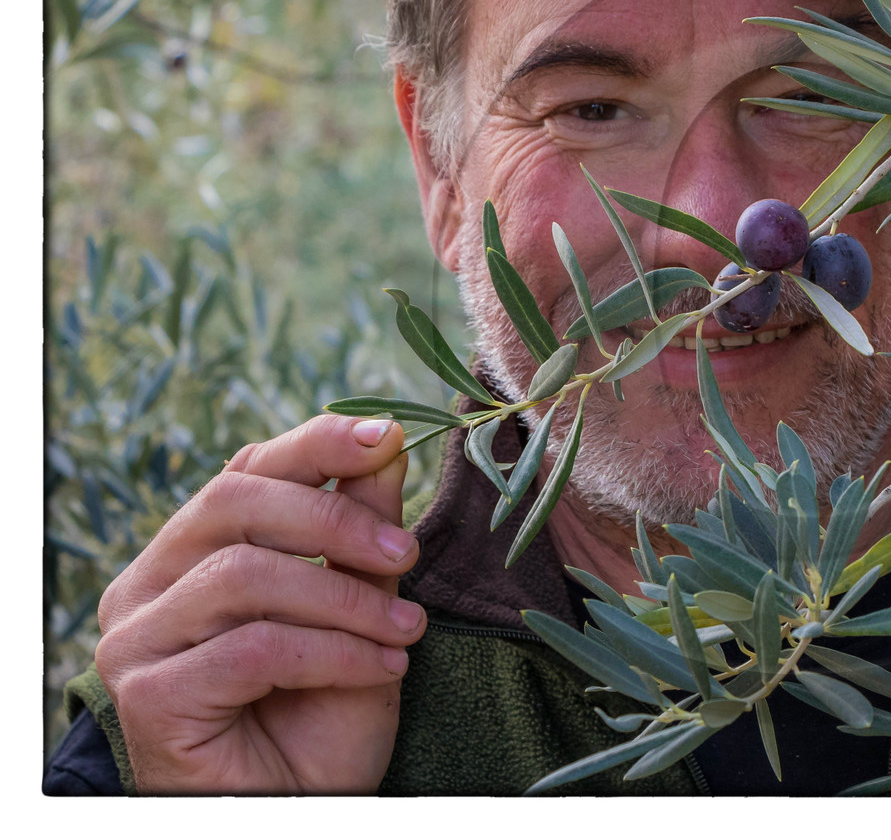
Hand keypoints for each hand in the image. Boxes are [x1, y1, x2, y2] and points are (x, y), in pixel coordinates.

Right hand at [94, 415, 425, 793]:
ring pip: (247, 576)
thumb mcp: (359, 607)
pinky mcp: (149, 697)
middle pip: (234, 503)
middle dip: (335, 518)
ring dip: (345, 599)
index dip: (315, 443)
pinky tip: (382, 671)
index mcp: (187, 555)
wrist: (308, 809)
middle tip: (406, 553)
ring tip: (404, 632)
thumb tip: (387, 440)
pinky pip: (254, 648)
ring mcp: (137, 642)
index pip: (243, 471)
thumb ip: (360, 527)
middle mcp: (146, 589)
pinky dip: (334, 653)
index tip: (388, 435)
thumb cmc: (322, 716)